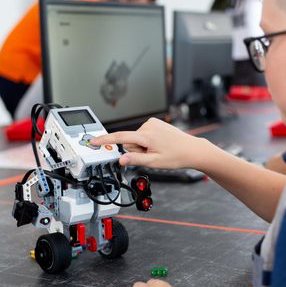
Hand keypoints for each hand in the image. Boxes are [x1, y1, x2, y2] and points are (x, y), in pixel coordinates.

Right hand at [91, 118, 205, 168]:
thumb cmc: (177, 156)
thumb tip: (120, 159)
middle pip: (129, 142)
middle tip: (152, 155)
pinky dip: (148, 141)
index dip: (105, 140)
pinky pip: (143, 134)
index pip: (120, 138)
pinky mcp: (155, 123)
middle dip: (137, 151)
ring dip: (143, 147)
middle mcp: (148, 125)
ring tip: (158, 150)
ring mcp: (152, 123)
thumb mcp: (155, 163)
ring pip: (136, 139)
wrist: (192, 149)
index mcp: (147, 135)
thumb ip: (136, 160)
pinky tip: (160, 144)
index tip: (93, 141)